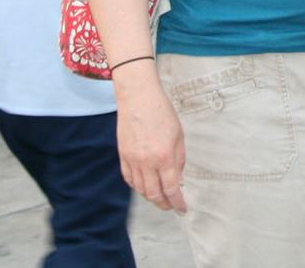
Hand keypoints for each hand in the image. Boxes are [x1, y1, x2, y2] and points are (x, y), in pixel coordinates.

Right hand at [113, 63, 187, 211]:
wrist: (138, 97)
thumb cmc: (161, 112)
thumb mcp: (179, 135)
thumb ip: (179, 159)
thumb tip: (178, 179)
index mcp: (164, 156)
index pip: (171, 189)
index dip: (177, 203)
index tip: (182, 209)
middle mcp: (147, 161)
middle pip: (154, 194)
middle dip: (164, 204)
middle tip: (171, 206)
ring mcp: (132, 159)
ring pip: (140, 189)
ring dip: (151, 197)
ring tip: (159, 196)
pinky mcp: (122, 155)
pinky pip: (129, 179)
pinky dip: (137, 186)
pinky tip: (144, 186)